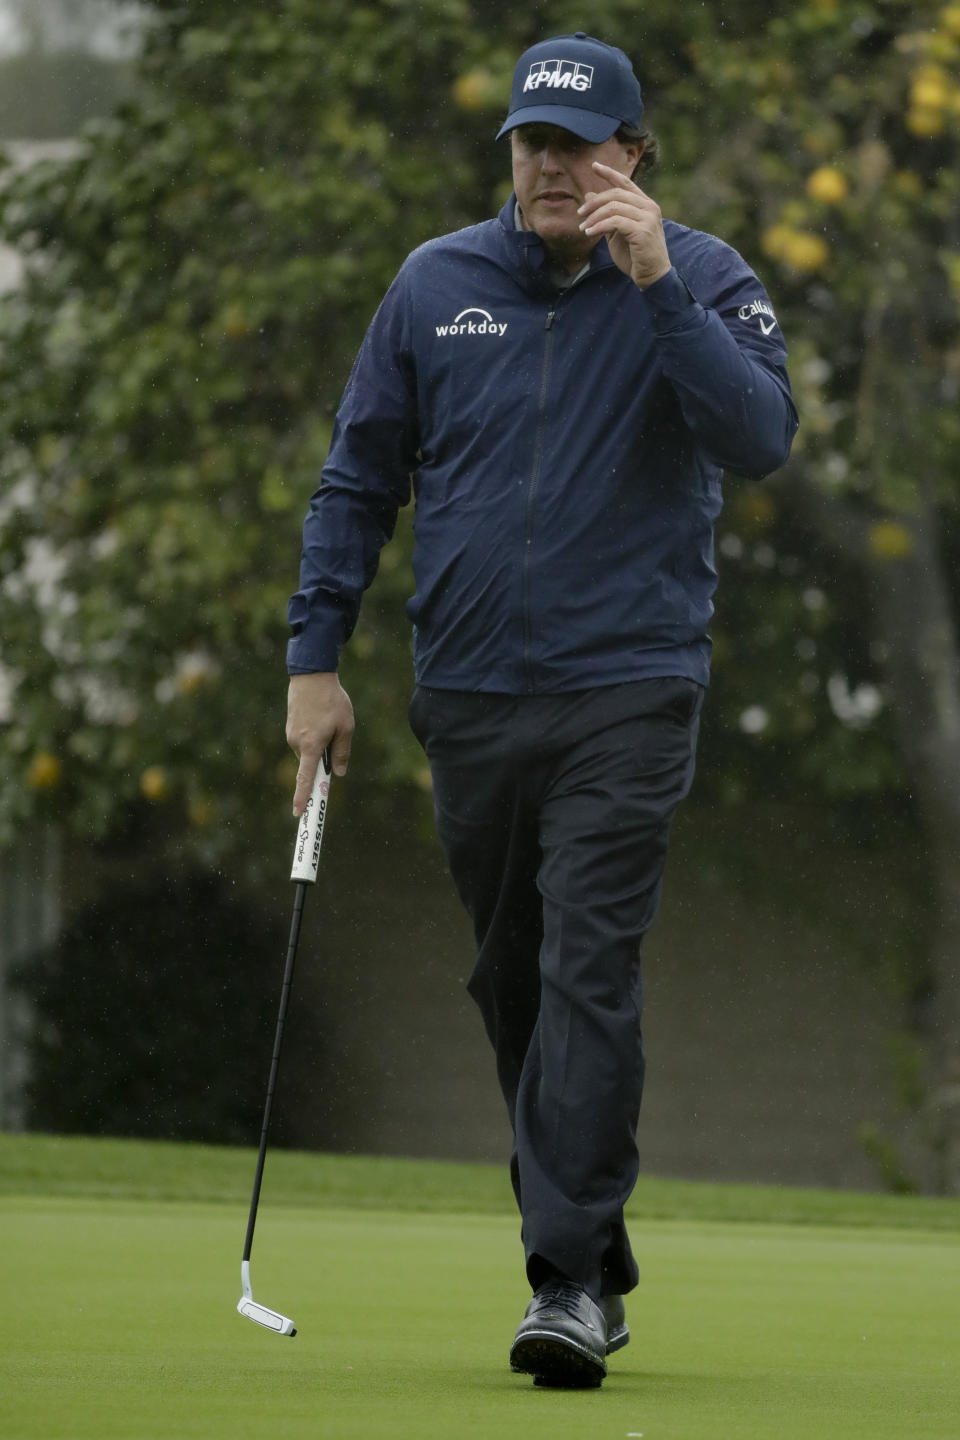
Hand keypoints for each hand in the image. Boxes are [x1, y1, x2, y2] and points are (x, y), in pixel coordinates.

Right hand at [286, 671, 353, 815]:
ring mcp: (291, 734)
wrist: (311, 675)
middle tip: (336, 735)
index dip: (301, 797)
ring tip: (329, 718)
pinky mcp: (290, 727)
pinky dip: (314, 735)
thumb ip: (342, 752)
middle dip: (324, 758)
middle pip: (312, 763)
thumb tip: (338, 773)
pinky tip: (321, 716)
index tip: (298, 812)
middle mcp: (297, 743)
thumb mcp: (346, 727)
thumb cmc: (332, 701)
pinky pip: (304, 739)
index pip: (305, 778)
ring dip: (320, 743)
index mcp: (311, 746)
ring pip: (309, 750)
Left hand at [578, 162, 671, 289]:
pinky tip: (589, 233)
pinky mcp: (642, 231)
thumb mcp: (616, 232)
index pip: (625, 183)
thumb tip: (589, 195)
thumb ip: (606, 214)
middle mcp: (649, 207)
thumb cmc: (634, 255)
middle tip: (580, 213)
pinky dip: (599, 226)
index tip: (594, 166)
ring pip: (614, 207)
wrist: (651, 276)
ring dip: (594, 217)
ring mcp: (648, 218)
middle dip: (594, 202)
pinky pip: (615, 222)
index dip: (609, 173)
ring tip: (583, 228)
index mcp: (645, 204)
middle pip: (616, 194)